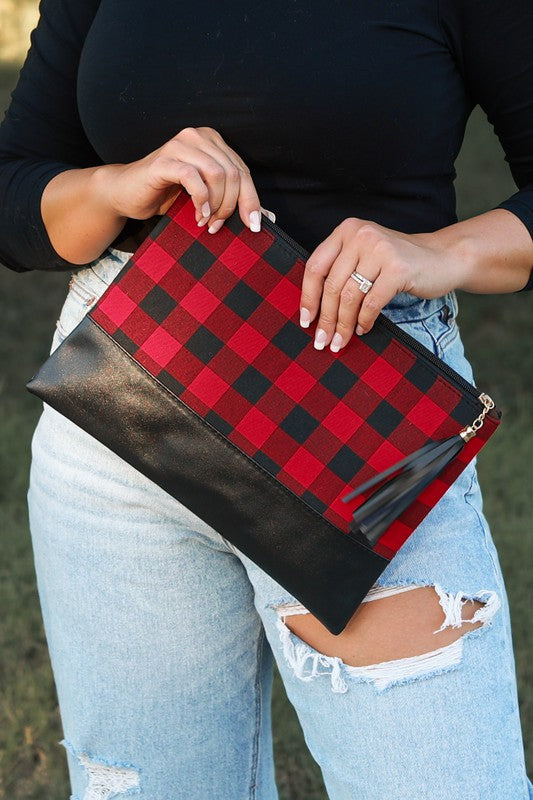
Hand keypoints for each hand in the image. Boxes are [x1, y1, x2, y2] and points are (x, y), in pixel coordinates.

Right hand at [99, 126, 262, 233]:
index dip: (251, 200)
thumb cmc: (166, 195)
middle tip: (220, 227)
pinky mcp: (164, 160)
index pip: (243, 171)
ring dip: (216, 205)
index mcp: (212, 142)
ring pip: (217, 174)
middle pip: (233, 173)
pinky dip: (200, 200)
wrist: (126, 194)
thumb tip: (268, 219)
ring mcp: (180, 145)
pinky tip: (198, 215)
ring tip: (207, 223)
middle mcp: (198, 137)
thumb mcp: (206, 199)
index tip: (253, 226)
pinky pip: (193, 178)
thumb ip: (233, 202)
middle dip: (232, 206)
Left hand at [299, 217, 464, 350]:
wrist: (443, 257)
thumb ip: (341, 271)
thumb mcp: (365, 256)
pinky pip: (371, 303)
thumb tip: (314, 311)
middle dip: (325, 318)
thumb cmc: (398, 262)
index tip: (305, 320)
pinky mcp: (398, 268)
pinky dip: (364, 320)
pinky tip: (363, 329)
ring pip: (349, 296)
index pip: (315, 266)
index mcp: (346, 230)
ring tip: (341, 341)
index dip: (308, 297)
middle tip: (323, 340)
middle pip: (332, 285)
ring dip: (343, 324)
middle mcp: (361, 235)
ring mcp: (380, 249)